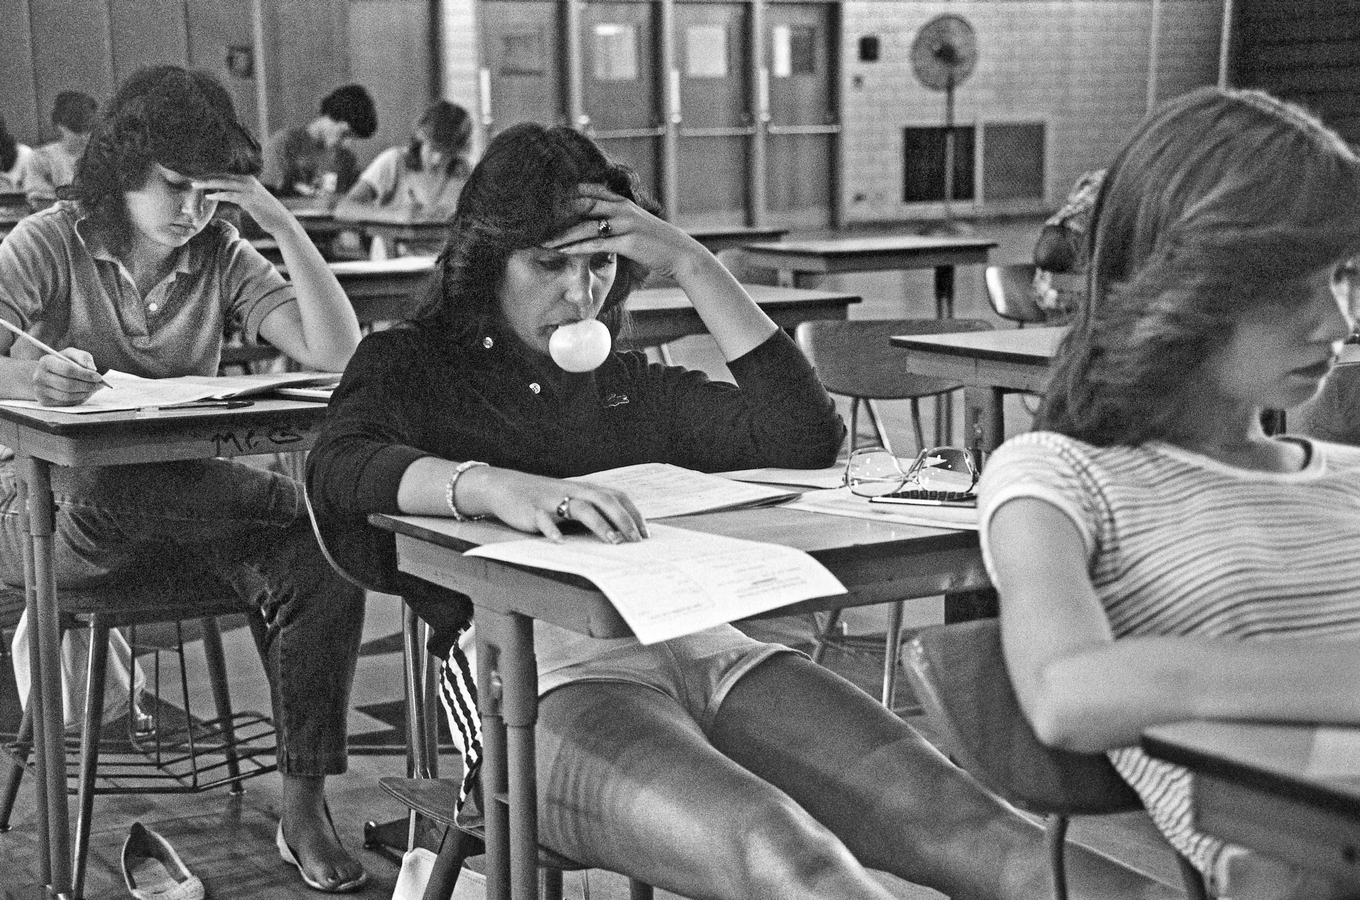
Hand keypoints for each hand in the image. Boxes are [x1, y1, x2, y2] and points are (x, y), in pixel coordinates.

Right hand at [32, 348, 103, 405]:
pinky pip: (66, 403)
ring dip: (85, 393)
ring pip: (68, 396)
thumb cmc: (62, 362)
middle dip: (87, 385)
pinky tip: (85, 393)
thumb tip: (92, 368)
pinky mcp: (45, 402)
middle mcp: (39, 377)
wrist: (46, 374)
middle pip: (68, 385)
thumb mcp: (72, 354)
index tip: (98, 377)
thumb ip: (83, 357)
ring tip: (94, 389)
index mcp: (46, 362)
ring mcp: (40, 391)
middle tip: (99, 385)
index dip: (85, 374)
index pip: (68, 370)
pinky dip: (79, 399)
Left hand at [198, 175, 294, 235]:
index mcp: (247, 179)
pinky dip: (219, 195)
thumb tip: (226, 195)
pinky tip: (208, 196)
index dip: (209, 174)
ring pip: (224, 183)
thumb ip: (239, 195)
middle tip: (189, 177)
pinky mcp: (249, 199)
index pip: (224, 174)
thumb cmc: (266, 213)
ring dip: (207, 183)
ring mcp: (249, 189)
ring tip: (194, 185)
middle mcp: (248, 180)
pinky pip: (230, 195)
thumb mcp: (251, 200)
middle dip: (204, 176)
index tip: (195, 176)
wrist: (281, 222)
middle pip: (221, 176)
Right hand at [473, 468, 648, 544]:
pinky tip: (560, 542)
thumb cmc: (542, 498)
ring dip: (599, 524)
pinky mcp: (533, 510)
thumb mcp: (569, 500)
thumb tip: (616, 532)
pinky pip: (544, 520)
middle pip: (604, 500)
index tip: (645, 532)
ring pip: (581, 508)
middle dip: (623, 519)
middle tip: (636, 540)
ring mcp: (553, 500)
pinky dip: (553, 531)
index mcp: (584, 488)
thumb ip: (590, 511)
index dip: (633, 513)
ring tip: (613, 541)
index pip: (616, 496)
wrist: (504, 487)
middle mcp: (572, 491)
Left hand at [541, 184, 708, 283]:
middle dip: (558, 210)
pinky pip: (596, 243)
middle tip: (534, 217)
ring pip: (586, 224)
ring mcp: (625, 224)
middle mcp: (622, 208)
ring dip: (562, 232)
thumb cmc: (656, 243)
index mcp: (622, 201)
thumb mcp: (635, 225)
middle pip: (583, 203)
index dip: (566, 193)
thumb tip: (598, 224)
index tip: (544, 199)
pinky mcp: (627, 242)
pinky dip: (576, 247)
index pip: (589, 190)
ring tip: (542, 238)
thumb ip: (616, 220)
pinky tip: (561, 250)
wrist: (680, 254)